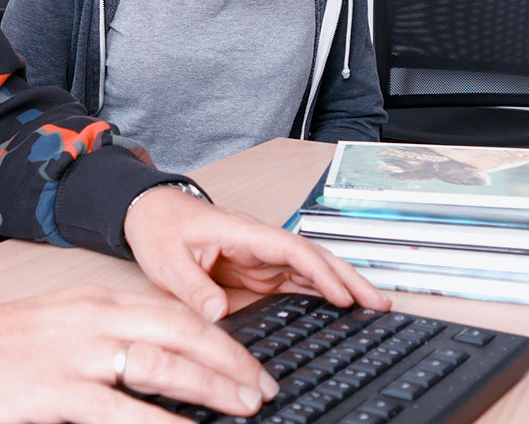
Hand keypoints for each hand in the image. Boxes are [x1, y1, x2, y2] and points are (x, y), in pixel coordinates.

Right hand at [0, 285, 277, 423]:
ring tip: (244, 406)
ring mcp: (76, 356)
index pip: (176, 311)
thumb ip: (112, 334)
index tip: (250, 362)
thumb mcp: (64, 324)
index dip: (222, 338)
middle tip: (263, 387)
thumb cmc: (2, 347)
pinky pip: (121, 411)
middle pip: (181, 331)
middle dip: (231, 360)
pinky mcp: (56, 392)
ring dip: (211, 386)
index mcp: (98, 300)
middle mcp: (94, 320)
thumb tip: (167, 360)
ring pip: (161, 364)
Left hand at [123, 187, 389, 320]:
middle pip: (313, 256)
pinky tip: (339, 305)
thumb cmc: (159, 228)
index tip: (341, 294)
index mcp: (242, 232)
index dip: (319, 271)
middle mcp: (258, 241)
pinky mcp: (256, 269)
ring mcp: (260, 255)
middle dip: (348, 277)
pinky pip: (295, 279)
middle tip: (379, 301)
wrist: (149, 214)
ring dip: (341, 285)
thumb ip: (193, 289)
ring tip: (372, 305)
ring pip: (310, 268)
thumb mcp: (167, 262)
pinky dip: (320, 291)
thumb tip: (218, 314)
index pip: (291, 248)